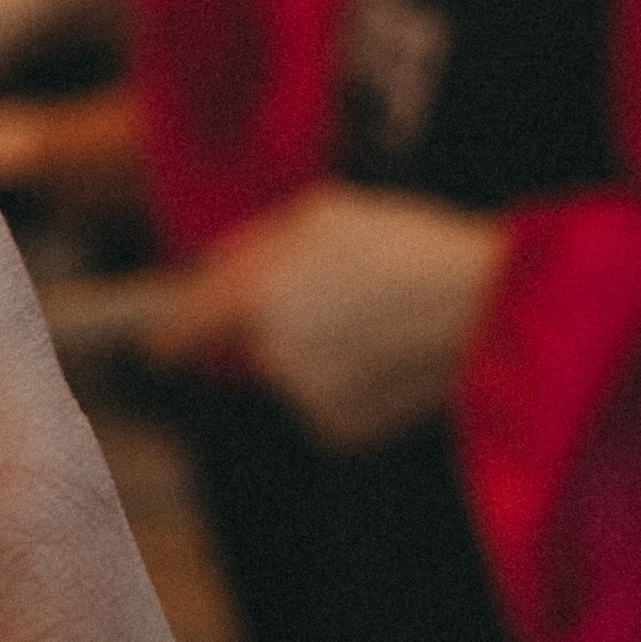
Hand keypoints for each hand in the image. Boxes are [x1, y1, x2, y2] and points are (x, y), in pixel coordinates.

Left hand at [143, 182, 505, 450]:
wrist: (481, 305)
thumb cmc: (403, 245)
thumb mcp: (321, 212)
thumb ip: (250, 242)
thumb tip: (210, 268)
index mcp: (254, 297)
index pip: (186, 328)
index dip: (171, 337)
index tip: (159, 346)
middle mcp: (269, 354)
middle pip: (250, 349)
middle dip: (278, 330)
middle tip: (339, 302)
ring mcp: (303, 398)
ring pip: (291, 376)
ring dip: (318, 355)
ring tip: (378, 321)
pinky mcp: (338, 429)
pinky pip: (326, 405)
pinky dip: (349, 386)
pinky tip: (389, 356)